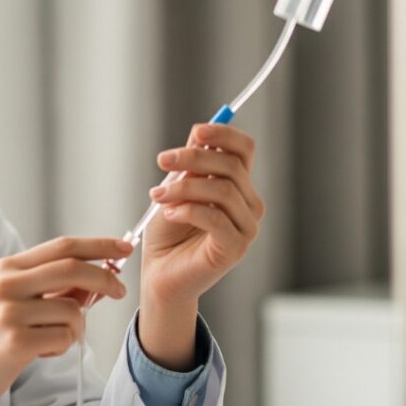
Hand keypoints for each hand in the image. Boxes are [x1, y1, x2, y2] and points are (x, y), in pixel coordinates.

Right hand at [0, 236, 131, 405]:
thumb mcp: (11, 301)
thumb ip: (48, 287)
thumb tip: (93, 279)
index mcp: (7, 268)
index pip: (62, 247)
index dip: (98, 245)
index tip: (122, 248)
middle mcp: (8, 284)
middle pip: (73, 268)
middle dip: (104, 279)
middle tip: (119, 291)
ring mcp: (11, 312)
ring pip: (73, 310)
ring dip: (75, 328)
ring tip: (50, 339)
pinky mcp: (17, 341)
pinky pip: (65, 337)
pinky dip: (62, 347)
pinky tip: (40, 351)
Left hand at [140, 122, 264, 308]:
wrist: (160, 274)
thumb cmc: (167, 233)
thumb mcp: (174, 190)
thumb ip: (190, 166)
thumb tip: (199, 134)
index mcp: (237, 187)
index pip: (244, 150)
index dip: (224, 134)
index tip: (196, 131)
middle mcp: (248, 205)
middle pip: (232, 165)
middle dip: (193, 157)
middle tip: (162, 160)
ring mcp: (246, 228)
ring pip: (222, 189)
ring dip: (184, 186)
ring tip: (157, 196)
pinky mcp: (234, 248)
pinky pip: (215, 218)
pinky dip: (187, 210)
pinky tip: (169, 214)